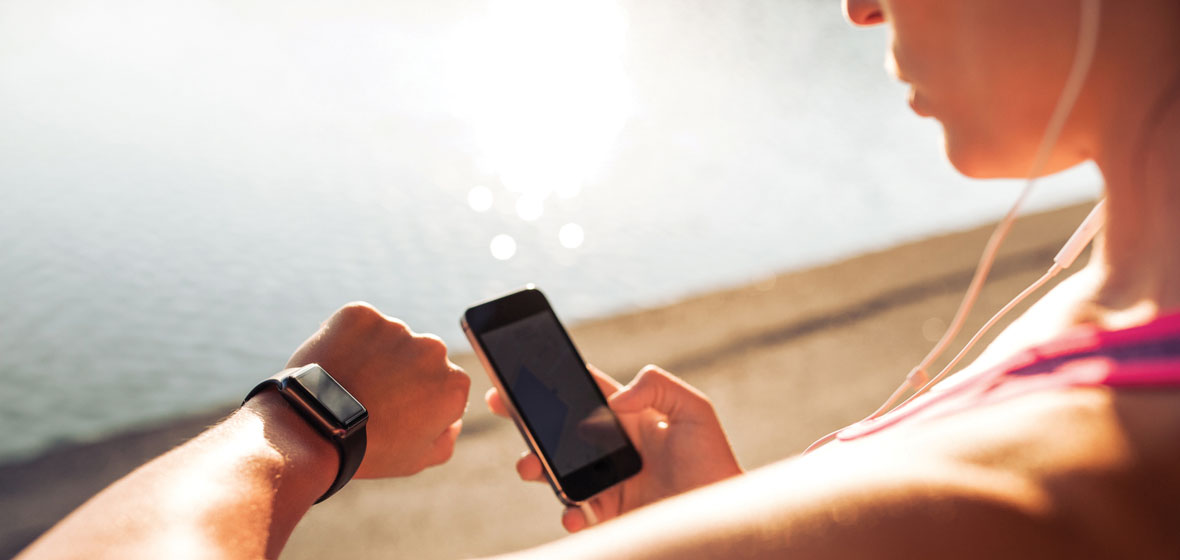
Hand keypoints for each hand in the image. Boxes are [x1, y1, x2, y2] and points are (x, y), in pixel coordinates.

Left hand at [285, 302, 470, 477]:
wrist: (314, 430)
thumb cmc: (370, 450)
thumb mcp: (418, 458)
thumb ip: (446, 439)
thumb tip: (452, 423)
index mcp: (453, 383)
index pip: (444, 384)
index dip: (421, 398)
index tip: (398, 411)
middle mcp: (432, 349)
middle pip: (420, 356)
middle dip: (402, 371)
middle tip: (372, 396)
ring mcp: (396, 328)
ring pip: (388, 339)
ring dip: (374, 354)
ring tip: (349, 383)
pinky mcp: (361, 314)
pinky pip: (359, 325)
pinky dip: (348, 339)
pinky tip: (336, 365)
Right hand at [486, 364, 740, 531]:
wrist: (724, 523)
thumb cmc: (714, 464)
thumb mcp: (695, 411)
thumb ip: (658, 386)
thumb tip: (613, 398)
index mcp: (629, 417)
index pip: (582, 391)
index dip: (551, 378)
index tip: (521, 368)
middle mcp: (611, 448)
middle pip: (557, 428)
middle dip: (525, 417)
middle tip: (499, 403)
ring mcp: (605, 483)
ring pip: (554, 470)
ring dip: (534, 466)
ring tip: (529, 467)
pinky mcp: (606, 516)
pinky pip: (572, 513)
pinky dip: (567, 512)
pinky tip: (577, 510)